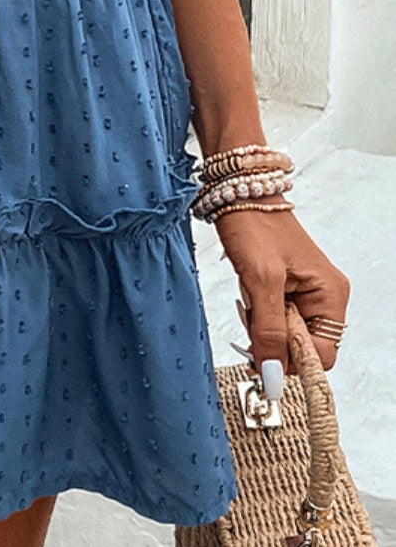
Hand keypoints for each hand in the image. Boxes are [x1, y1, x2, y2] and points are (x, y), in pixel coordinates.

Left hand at [216, 203, 350, 379]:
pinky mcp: (286, 288)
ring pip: (284, 334)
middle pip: (302, 347)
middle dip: (273, 339)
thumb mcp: (260, 281)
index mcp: (331, 295)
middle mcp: (324, 296)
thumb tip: (273, 375)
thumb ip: (268, 331)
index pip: (322, 355)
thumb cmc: (253, 224)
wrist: (236, 192)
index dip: (292, 361)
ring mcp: (305, 292)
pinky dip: (258, 313)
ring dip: (262, 325)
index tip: (263, 354)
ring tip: (250, 295)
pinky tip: (249, 291)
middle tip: (252, 314)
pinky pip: (274, 318)